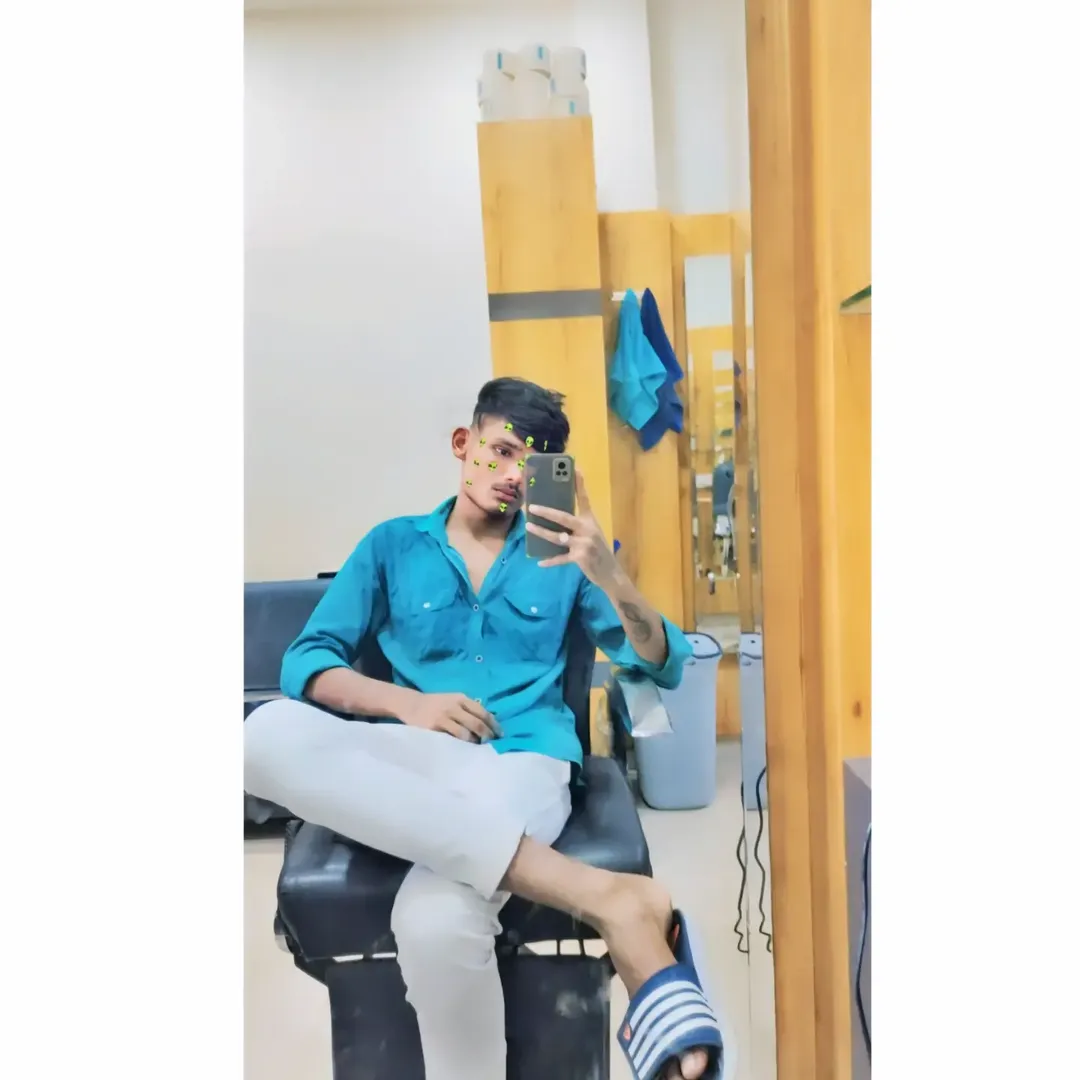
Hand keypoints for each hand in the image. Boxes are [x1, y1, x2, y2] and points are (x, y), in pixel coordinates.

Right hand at [398, 692, 501, 742]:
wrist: (411, 704)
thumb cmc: (436, 704)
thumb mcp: (452, 700)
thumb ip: (468, 709)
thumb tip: (488, 724)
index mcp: (461, 698)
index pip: (483, 712)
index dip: (493, 725)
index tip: (500, 735)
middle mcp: (454, 706)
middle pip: (477, 723)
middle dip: (487, 735)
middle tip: (491, 744)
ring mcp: (444, 717)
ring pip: (465, 733)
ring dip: (474, 742)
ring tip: (477, 748)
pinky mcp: (434, 728)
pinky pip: (451, 739)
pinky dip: (460, 745)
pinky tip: (463, 749)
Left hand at [526, 471, 620, 586]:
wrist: (610, 572)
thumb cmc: (597, 550)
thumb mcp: (591, 533)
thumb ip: (576, 525)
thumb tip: (553, 518)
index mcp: (590, 520)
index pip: (583, 498)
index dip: (579, 484)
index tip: (574, 469)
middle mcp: (587, 529)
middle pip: (564, 517)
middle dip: (546, 512)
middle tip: (532, 507)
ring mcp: (584, 544)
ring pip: (558, 537)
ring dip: (542, 532)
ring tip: (529, 527)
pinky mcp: (580, 558)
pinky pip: (561, 558)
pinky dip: (550, 560)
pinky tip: (539, 561)